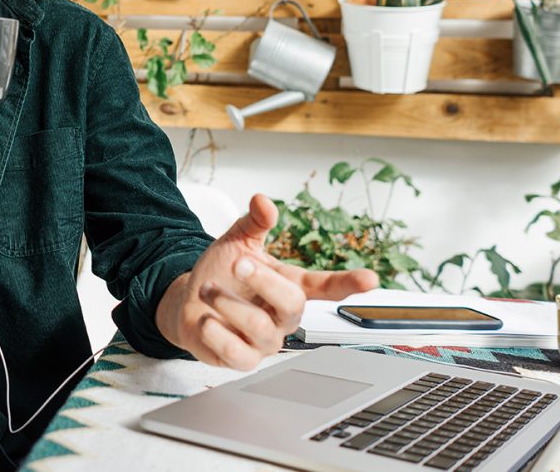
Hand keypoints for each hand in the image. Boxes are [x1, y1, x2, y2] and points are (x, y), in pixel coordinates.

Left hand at [156, 194, 378, 369]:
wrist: (189, 301)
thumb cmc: (222, 273)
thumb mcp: (238, 242)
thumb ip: (254, 222)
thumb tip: (262, 200)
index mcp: (289, 285)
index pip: (326, 286)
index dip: (348, 283)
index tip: (370, 279)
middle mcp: (283, 316)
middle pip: (293, 305)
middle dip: (265, 281)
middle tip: (238, 264)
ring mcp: (265, 341)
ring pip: (261, 329)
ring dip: (229, 304)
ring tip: (208, 289)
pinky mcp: (242, 360)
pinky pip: (238, 354)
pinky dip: (218, 334)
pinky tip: (206, 320)